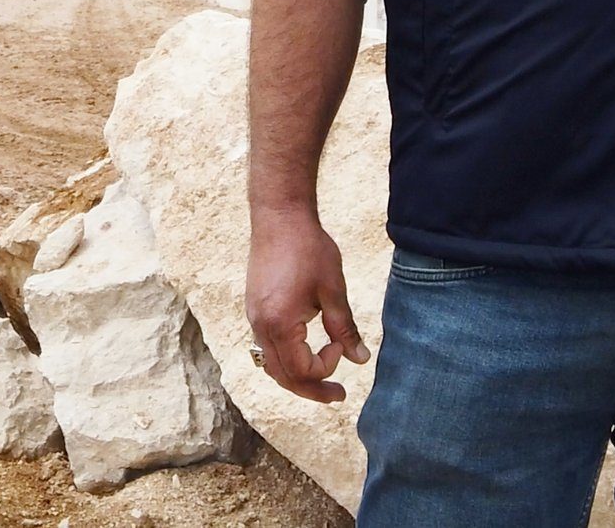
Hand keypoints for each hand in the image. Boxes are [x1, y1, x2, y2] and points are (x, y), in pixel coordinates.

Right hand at [244, 209, 370, 403]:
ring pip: (272, 365)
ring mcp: (253, 319)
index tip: (342, 344)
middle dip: (311, 389)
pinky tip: (304, 351)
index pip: (301, 370)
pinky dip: (286, 360)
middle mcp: (260, 328)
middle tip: (339, 395)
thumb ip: (344, 327)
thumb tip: (361, 359)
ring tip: (322, 378)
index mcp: (279, 324)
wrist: (279, 217)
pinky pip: (267, 348)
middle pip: (283, 376)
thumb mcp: (332, 288)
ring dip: (297, 376)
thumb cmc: (308, 249)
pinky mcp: (254, 310)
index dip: (326, 367)